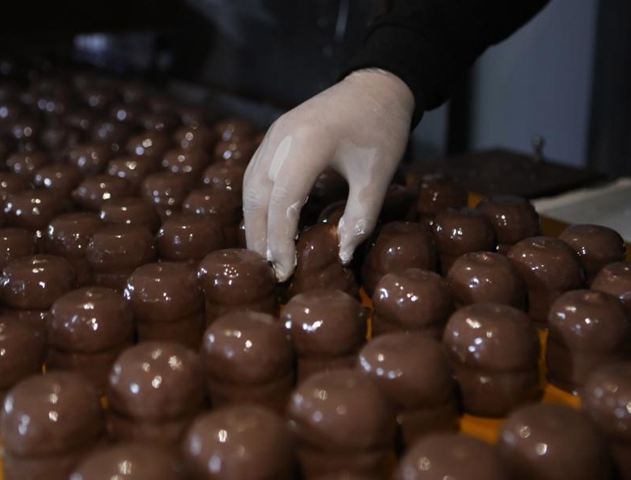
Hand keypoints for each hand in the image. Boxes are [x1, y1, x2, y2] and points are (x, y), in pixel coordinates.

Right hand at [242, 68, 414, 280]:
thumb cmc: (381, 130)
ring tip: (264, 255)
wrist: (376, 87)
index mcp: (308, 143)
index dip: (280, 240)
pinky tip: (267, 225)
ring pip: (250, 185)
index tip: (285, 270)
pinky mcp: (275, 135)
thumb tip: (341, 254)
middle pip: (256, 195)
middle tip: (268, 271)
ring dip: (254, 221)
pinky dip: (257, 203)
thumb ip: (361, 217)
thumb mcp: (378, 176)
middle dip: (259, 236)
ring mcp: (274, 134)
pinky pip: (255, 173)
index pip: (282, 201)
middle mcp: (282, 138)